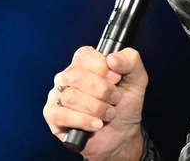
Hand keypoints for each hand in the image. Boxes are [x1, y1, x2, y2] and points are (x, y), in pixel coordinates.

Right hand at [43, 46, 147, 160]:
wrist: (121, 134)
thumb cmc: (125, 104)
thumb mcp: (137, 78)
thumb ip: (130, 60)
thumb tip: (112, 58)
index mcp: (85, 63)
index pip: (85, 55)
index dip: (103, 68)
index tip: (116, 79)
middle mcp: (68, 76)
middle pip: (76, 75)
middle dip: (102, 91)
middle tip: (115, 99)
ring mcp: (58, 95)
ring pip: (71, 97)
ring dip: (96, 108)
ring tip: (108, 114)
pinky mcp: (53, 115)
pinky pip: (63, 115)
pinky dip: (84, 121)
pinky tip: (96, 124)